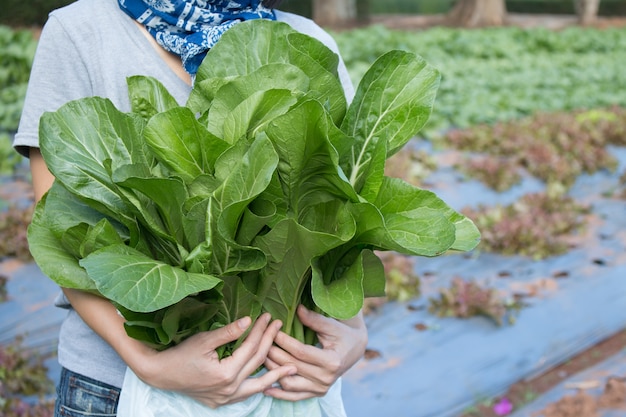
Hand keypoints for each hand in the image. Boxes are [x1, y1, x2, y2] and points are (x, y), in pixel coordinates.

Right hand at [135, 313, 296, 407]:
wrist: (160, 373)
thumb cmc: (180, 353)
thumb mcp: (204, 339)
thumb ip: (229, 332)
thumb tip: (250, 320)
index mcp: (226, 373)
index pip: (251, 348)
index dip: (261, 331)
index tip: (269, 317)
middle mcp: (229, 389)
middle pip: (257, 363)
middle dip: (270, 343)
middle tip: (280, 328)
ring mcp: (226, 399)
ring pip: (257, 386)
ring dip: (274, 375)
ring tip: (292, 369)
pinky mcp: (221, 402)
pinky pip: (245, 395)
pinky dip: (257, 387)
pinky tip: (267, 382)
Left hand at [263, 305, 367, 400]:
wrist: (355, 348)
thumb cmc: (342, 333)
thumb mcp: (331, 325)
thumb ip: (314, 319)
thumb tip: (297, 309)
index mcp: (332, 361)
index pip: (301, 352)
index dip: (284, 341)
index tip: (272, 330)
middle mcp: (326, 378)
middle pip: (292, 367)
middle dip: (274, 353)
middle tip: (261, 342)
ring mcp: (321, 388)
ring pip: (290, 383)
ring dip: (273, 372)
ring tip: (260, 358)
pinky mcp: (317, 393)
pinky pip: (294, 396)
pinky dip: (279, 394)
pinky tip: (265, 387)